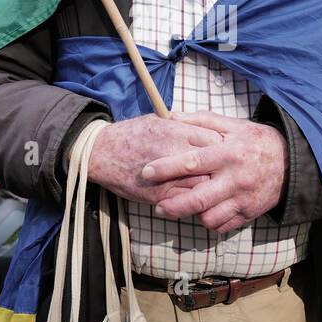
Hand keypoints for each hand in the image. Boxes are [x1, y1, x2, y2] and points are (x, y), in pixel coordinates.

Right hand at [87, 115, 221, 205]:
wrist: (100, 153)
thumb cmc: (130, 134)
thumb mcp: (157, 120)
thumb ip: (183, 126)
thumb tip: (207, 129)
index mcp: (175, 131)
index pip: (215, 140)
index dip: (221, 147)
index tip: (221, 151)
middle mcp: (173, 153)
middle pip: (212, 164)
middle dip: (219, 169)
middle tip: (221, 171)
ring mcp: (167, 176)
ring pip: (202, 185)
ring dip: (208, 186)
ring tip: (211, 186)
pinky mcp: (159, 195)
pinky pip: (186, 201)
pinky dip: (193, 200)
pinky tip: (195, 196)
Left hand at [141, 110, 287, 232]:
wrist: (291, 162)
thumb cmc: (256, 141)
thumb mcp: (233, 125)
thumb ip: (202, 121)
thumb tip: (172, 116)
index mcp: (228, 154)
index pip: (192, 162)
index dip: (166, 168)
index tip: (146, 172)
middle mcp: (235, 179)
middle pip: (198, 199)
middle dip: (173, 206)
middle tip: (158, 207)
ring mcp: (243, 199)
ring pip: (209, 217)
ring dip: (193, 215)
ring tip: (184, 207)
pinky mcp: (249, 213)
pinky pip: (223, 226)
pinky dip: (211, 222)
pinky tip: (205, 212)